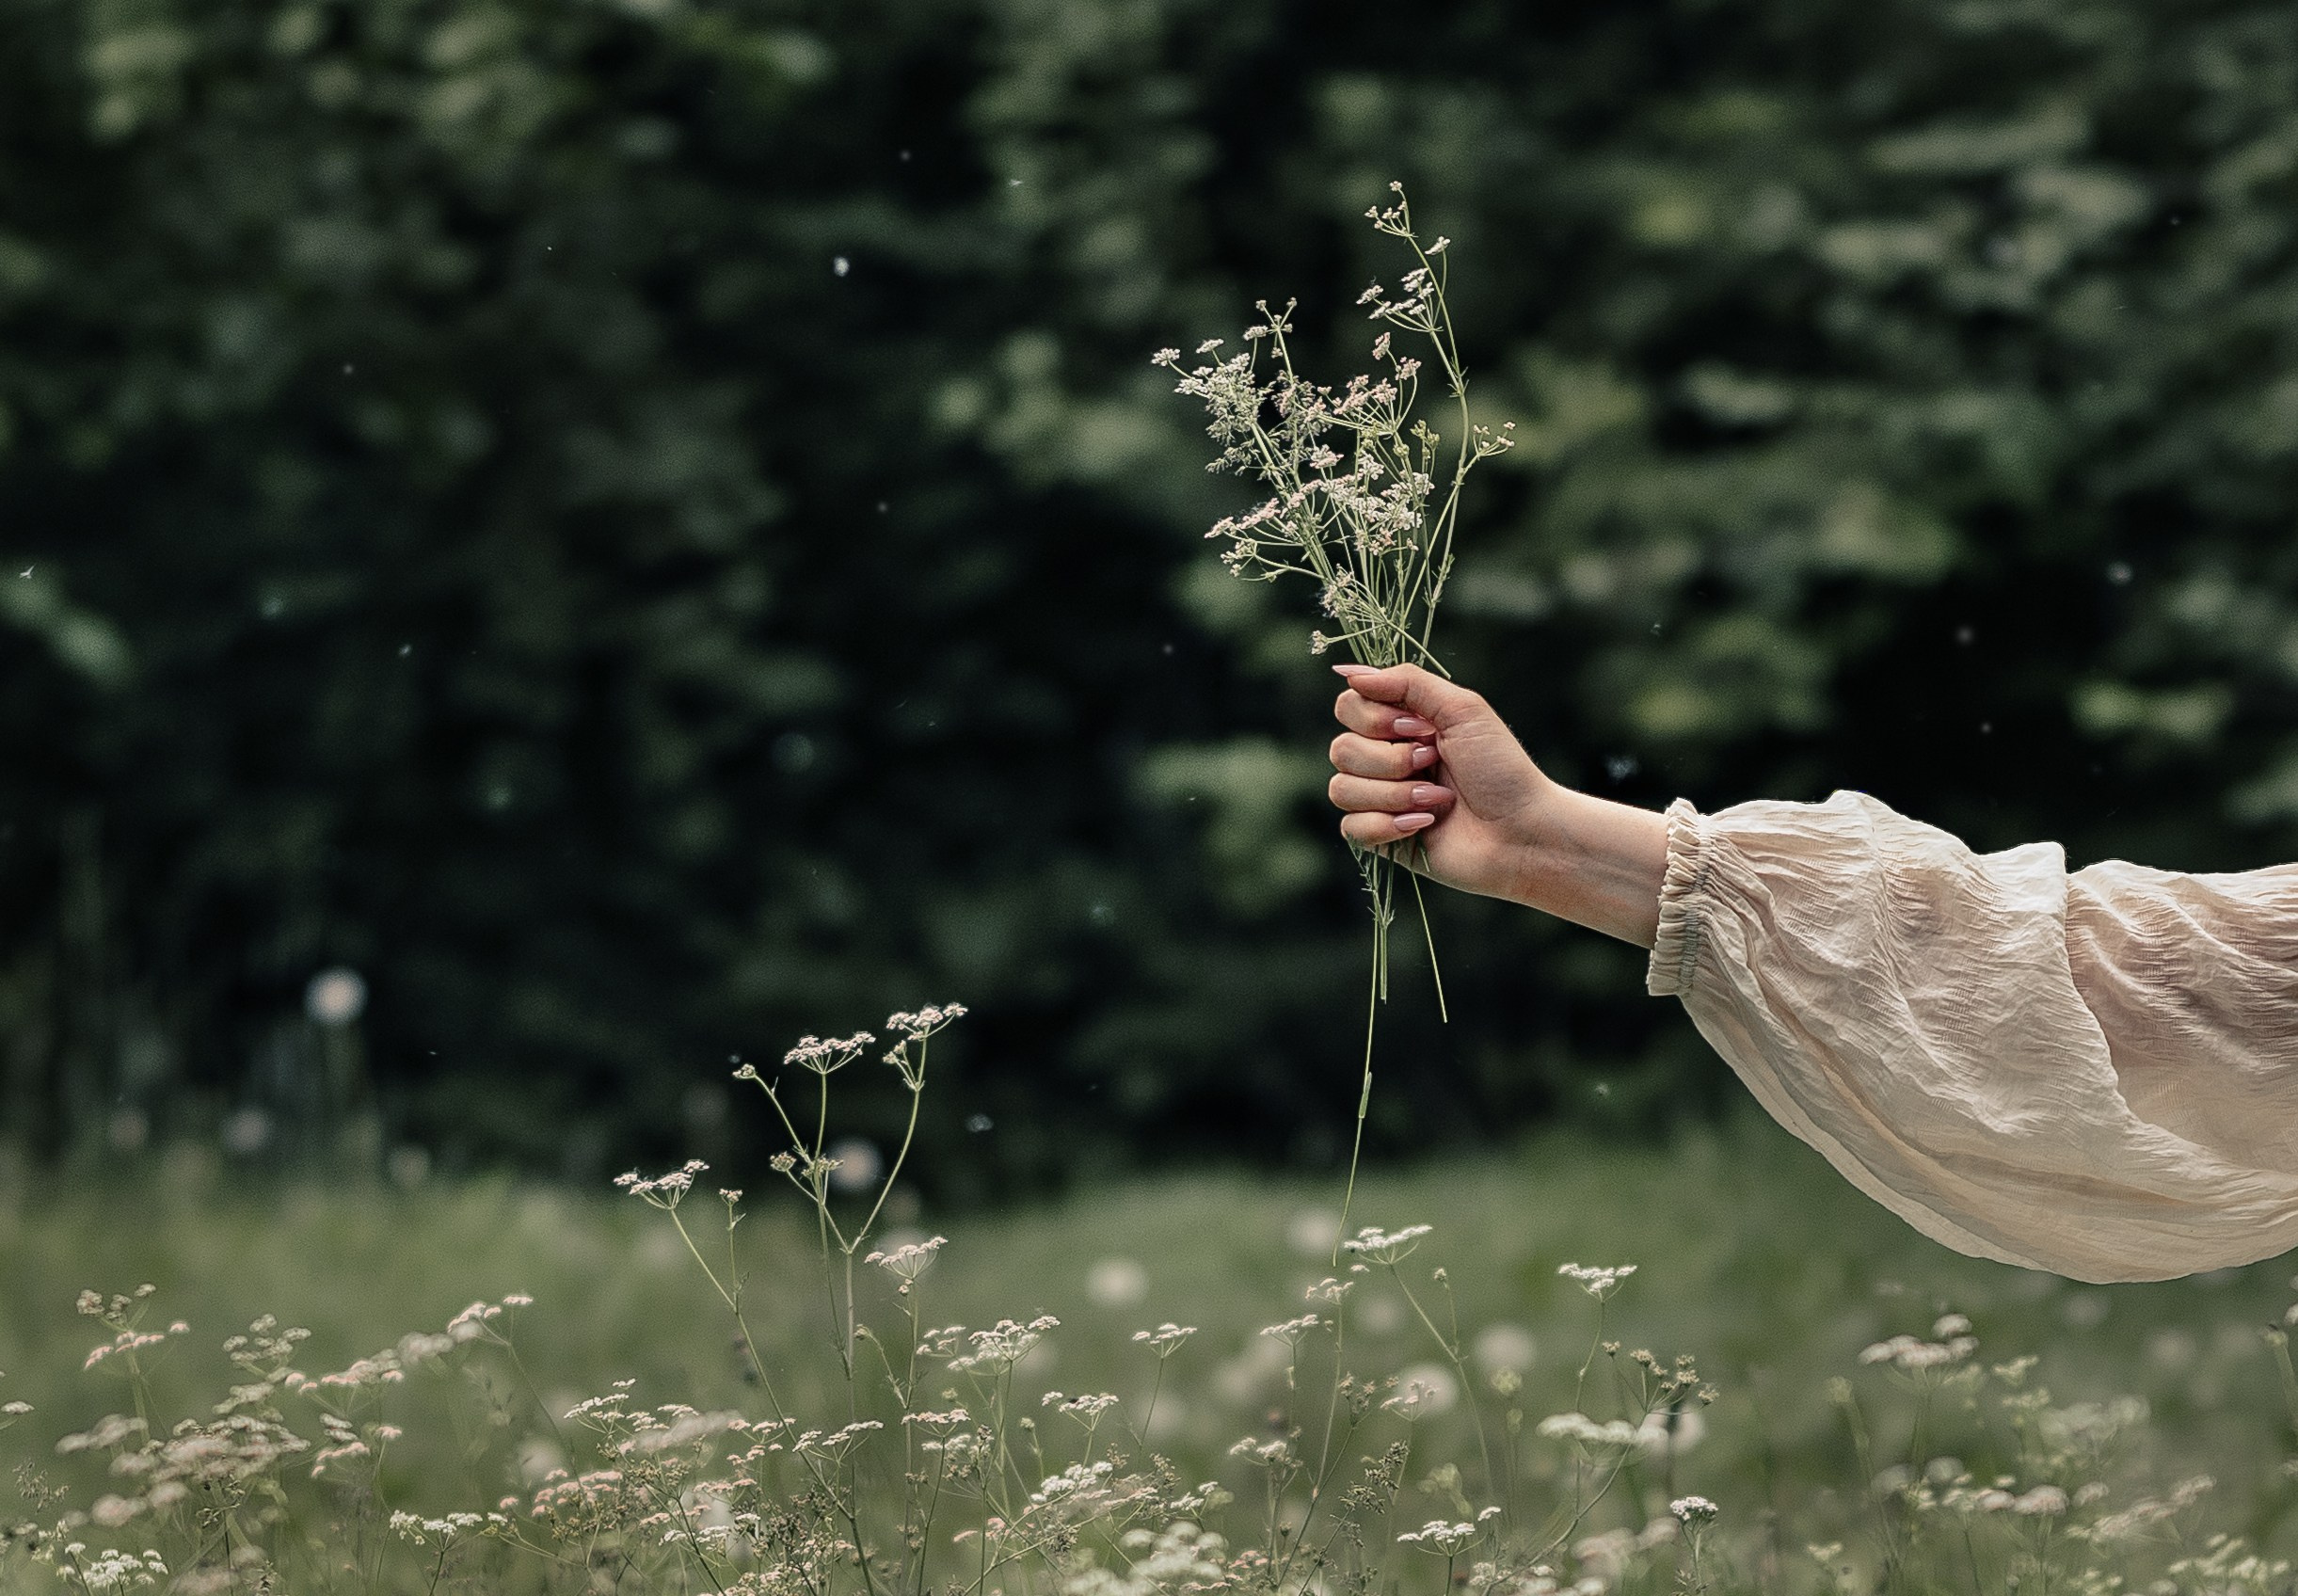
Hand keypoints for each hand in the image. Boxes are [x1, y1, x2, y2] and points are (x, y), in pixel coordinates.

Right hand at [1327, 663, 1670, 945]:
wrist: (1522, 831)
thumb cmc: (1501, 770)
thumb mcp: (1462, 709)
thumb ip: (1407, 682)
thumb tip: (1349, 672)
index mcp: (1401, 725)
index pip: (1348, 706)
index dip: (1375, 719)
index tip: (1421, 729)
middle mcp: (1385, 758)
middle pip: (1341, 749)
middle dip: (1391, 760)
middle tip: (1433, 764)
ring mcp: (1380, 799)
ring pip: (1342, 789)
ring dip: (1394, 794)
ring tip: (1438, 801)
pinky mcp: (1381, 837)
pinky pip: (1351, 827)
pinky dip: (1389, 825)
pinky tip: (1426, 824)